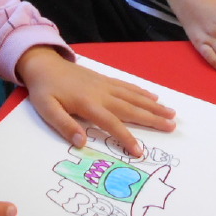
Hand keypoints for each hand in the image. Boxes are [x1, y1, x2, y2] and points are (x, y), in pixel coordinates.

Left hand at [16, 46, 175, 157]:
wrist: (43, 63)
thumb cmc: (44, 90)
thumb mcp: (46, 109)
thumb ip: (64, 125)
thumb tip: (82, 143)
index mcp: (88, 104)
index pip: (112, 124)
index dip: (126, 138)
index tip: (140, 152)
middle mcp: (101, 94)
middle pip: (131, 108)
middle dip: (152, 118)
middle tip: (172, 126)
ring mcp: (104, 85)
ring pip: (133, 96)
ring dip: (153, 105)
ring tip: (171, 113)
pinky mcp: (104, 79)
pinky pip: (127, 86)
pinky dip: (141, 91)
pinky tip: (152, 96)